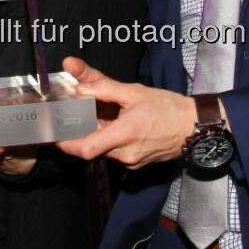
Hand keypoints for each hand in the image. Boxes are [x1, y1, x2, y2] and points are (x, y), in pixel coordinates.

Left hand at [55, 56, 197, 167]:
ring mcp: (132, 161)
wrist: (194, 126)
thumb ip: (104, 87)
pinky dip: (110, 139)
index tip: (54, 134)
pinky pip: (115, 153)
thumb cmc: (169, 108)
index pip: (84, 149)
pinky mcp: (137, 163)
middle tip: (76, 115)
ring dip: (97, 135)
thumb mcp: (135, 91)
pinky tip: (118, 124)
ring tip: (105, 115)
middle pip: (91, 147)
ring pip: (103, 150)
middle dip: (81, 132)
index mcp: (124, 134)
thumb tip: (80, 84)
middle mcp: (126, 154)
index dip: (65, 143)